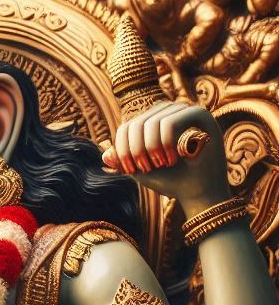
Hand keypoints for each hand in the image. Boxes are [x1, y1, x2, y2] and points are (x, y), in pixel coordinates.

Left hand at [101, 102, 229, 214]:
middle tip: (145, 168)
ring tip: (159, 164)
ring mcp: (185, 110)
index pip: (127, 127)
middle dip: (135, 150)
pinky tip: (172, 159)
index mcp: (154, 122)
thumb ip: (123, 161)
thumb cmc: (171, 182)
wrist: (199, 193)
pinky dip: (165, 142)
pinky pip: (170, 121)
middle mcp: (168, 112)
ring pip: (152, 121)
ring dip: (151, 148)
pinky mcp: (201, 114)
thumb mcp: (141, 170)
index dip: (123, 148)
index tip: (130, 169)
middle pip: (137, 123)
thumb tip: (104, 155)